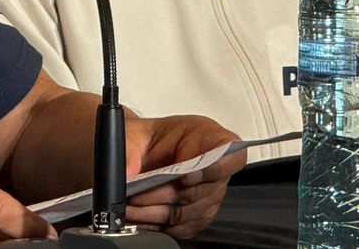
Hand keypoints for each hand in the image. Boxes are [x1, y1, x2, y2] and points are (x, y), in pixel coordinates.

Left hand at [123, 116, 244, 238]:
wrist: (141, 151)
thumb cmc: (150, 137)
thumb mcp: (136, 131)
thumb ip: (130, 148)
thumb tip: (127, 171)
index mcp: (212, 139)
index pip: (232, 156)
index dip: (213, 168)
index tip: (186, 175)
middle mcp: (216, 171)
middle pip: (201, 190)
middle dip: (166, 193)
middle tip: (138, 192)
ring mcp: (209, 197)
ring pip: (188, 212)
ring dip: (156, 211)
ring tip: (131, 205)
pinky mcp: (196, 217)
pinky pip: (180, 227)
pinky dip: (156, 223)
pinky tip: (137, 215)